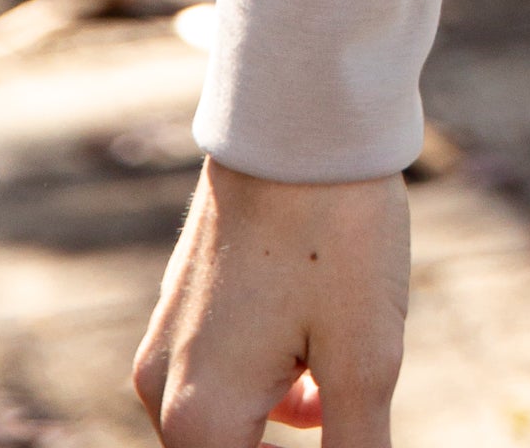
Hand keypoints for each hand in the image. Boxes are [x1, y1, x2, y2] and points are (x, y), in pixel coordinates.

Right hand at [135, 160, 407, 447]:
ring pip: (228, 423)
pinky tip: (321, 356)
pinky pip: (222, 377)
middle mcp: (162, 391)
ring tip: (342, 376)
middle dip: (291, 437)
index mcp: (198, 421)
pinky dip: (272, 383)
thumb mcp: (367, 357)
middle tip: (340, 396)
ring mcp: (166, 344)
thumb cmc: (337, 232)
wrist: (301, 113)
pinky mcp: (182, 307)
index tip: (337, 417)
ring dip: (283, 419)